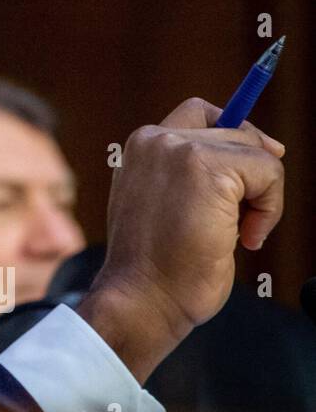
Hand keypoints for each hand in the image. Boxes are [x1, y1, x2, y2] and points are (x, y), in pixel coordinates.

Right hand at [77, 97, 285, 383]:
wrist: (143, 297)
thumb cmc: (159, 266)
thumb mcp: (167, 205)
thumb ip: (195, 174)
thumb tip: (269, 147)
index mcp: (142, 148)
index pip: (199, 114)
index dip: (234, 133)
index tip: (257, 165)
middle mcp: (155, 140)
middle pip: (236, 129)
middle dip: (254, 173)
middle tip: (240, 220)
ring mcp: (178, 150)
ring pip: (256, 151)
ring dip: (263, 196)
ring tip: (238, 233)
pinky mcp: (206, 167)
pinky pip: (269, 170)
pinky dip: (270, 208)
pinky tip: (244, 238)